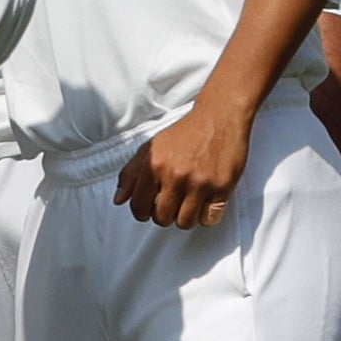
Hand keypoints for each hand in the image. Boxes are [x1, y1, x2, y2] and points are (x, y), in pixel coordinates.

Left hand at [115, 97, 253, 229]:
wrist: (219, 118)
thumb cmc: (186, 133)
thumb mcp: (151, 147)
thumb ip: (131, 173)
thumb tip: (119, 199)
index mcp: (154, 165)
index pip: (139, 207)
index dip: (143, 212)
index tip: (149, 210)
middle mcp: (175, 175)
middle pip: (162, 219)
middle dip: (165, 215)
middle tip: (171, 204)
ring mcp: (199, 183)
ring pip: (185, 223)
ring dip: (185, 217)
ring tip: (188, 203)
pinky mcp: (221, 187)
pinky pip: (209, 219)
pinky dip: (206, 216)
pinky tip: (205, 203)